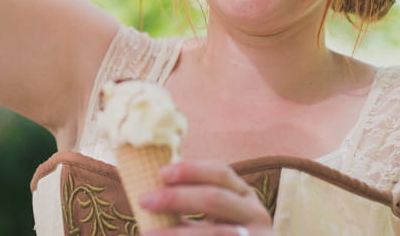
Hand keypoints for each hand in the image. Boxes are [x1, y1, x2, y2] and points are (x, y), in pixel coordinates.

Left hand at [140, 160, 274, 235]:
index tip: (160, 173)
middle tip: (144, 200)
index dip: (191, 170)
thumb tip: (148, 191)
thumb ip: (189, 205)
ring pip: (215, 233)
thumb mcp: (213, 220)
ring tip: (147, 234)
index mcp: (244, 195)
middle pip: (215, 198)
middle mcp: (256, 214)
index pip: (220, 173)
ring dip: (176, 233)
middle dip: (176, 198)